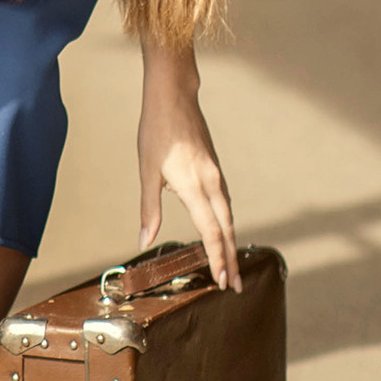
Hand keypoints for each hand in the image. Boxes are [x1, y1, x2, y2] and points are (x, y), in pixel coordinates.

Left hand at [137, 42, 239, 290]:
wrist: (174, 96)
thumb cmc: (156, 131)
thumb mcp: (147, 171)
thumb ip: (150, 208)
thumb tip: (144, 240)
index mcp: (194, 186)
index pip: (212, 231)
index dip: (218, 257)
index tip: (222, 280)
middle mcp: (212, 183)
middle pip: (227, 229)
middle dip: (231, 258)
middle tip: (235, 285)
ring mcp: (216, 175)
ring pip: (229, 215)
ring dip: (231, 242)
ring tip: (231, 264)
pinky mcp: (215, 168)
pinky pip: (226, 202)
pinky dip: (227, 222)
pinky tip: (224, 230)